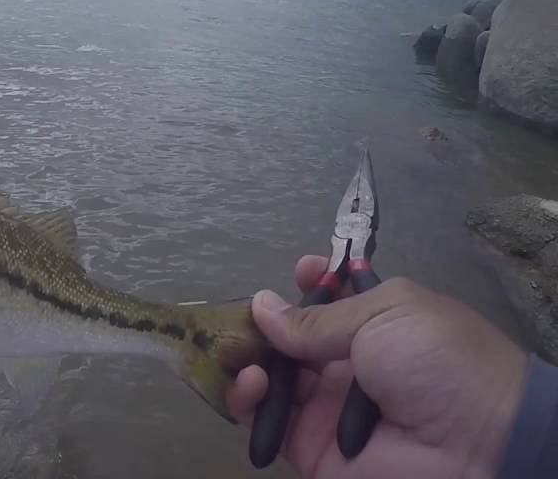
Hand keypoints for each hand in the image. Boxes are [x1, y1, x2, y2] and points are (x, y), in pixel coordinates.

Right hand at [227, 255, 527, 477]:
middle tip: (242, 319)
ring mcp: (325, 406)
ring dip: (248, 360)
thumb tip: (262, 305)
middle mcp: (347, 364)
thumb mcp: (384, 313)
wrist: (475, 442)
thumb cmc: (437, 358)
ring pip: (269, 378)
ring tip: (245, 355)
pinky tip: (253, 382)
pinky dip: (246, 399)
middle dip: (262, 324)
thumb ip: (317, 317)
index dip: (314, 284)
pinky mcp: (309, 444)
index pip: (333, 302)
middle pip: (288, 339)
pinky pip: (266, 420)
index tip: (300, 271)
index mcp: (375, 325)